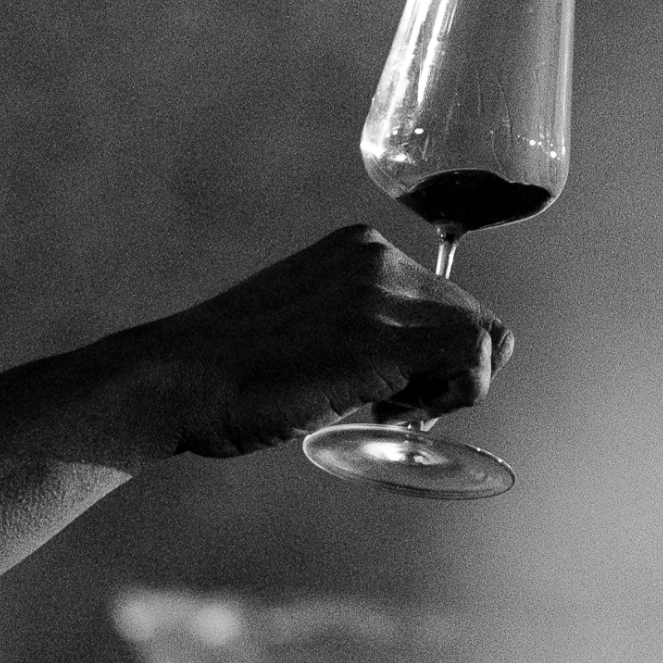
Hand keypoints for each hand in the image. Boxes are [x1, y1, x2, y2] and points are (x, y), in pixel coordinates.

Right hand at [92, 225, 513, 461]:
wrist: (179, 380)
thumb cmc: (229, 371)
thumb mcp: (307, 324)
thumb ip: (358, 326)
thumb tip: (406, 365)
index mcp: (359, 249)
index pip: (446, 298)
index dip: (436, 353)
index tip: (394, 388)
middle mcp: (378, 259)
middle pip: (473, 318)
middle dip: (450, 373)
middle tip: (397, 406)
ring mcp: (381, 298)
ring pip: (482, 341)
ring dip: (450, 390)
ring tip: (386, 410)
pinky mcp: (382, 343)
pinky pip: (472, 364)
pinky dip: (451, 399)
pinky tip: (389, 413)